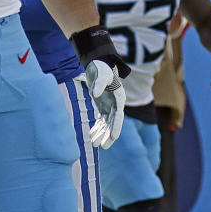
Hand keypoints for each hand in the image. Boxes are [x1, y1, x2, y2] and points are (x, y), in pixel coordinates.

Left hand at [72, 27, 130, 148]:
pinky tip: (91, 136)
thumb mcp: (101, 74)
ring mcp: (110, 106)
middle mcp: (116, 104)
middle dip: (108, 135)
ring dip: (101, 134)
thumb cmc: (101, 68)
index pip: (119, 116)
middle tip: (102, 147)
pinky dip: (97, 128)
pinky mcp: (103, 106)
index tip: (114, 137)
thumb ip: (98, 83)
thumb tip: (95, 93)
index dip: (116, 127)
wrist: (98, 64)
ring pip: (107, 124)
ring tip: (94, 145)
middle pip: (113, 123)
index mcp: (119, 98)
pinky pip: (101, 120)